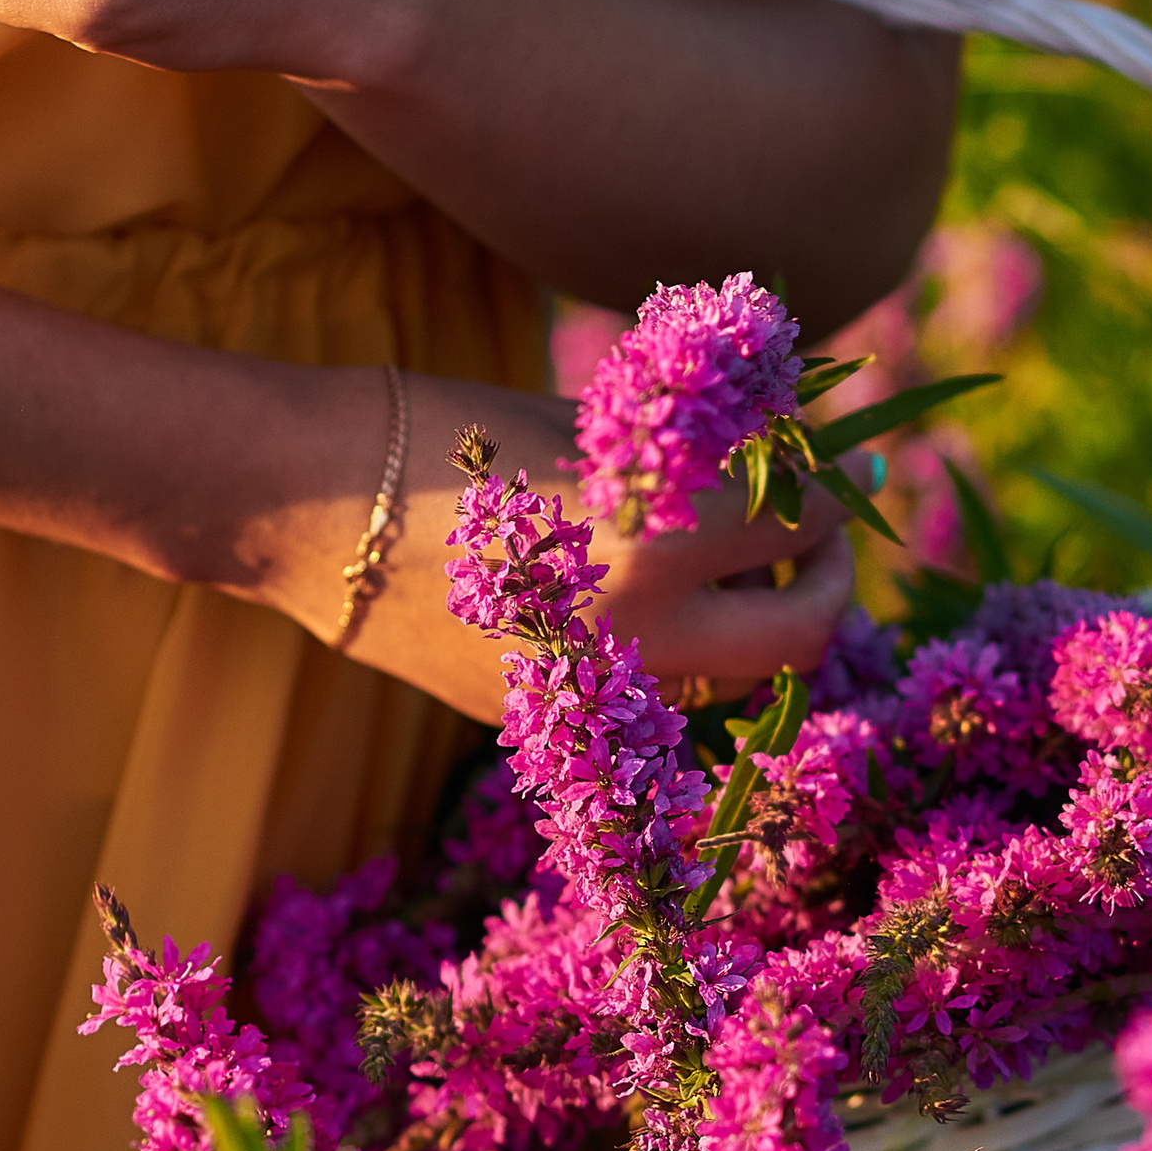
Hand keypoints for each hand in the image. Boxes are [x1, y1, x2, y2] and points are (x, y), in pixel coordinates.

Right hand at [240, 371, 855, 727]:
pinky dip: (677, 654)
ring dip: (757, 626)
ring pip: (737, 680)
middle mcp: (641, 634)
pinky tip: (645, 599)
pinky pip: (654, 698)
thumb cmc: (451, 430)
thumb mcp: (591, 427)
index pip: (805, 522)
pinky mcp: (548, 723)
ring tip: (733, 567)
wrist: (311, 506)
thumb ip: (698, 455)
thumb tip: (801, 464)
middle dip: (827, 581)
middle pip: (803, 635)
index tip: (840, 470)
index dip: (832, 491)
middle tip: (816, 539)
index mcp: (658, 538)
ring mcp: (594, 694)